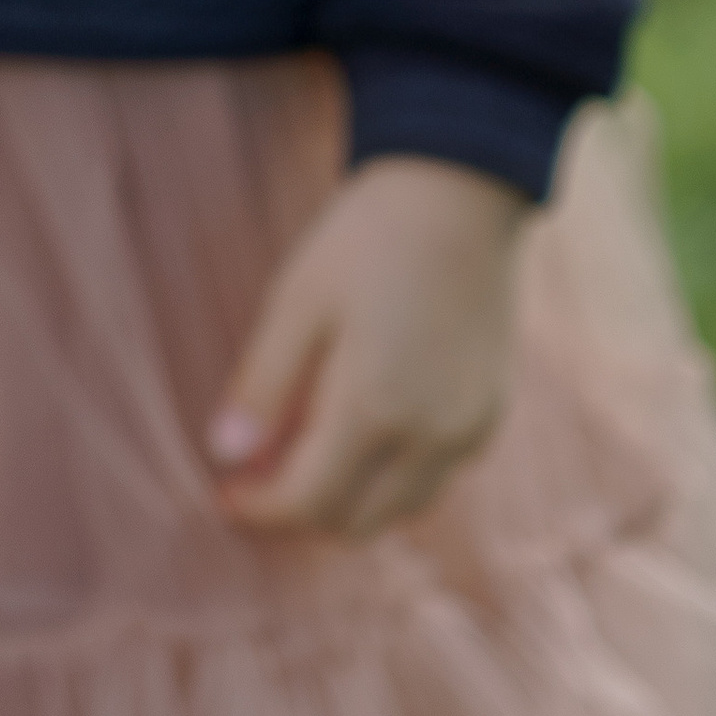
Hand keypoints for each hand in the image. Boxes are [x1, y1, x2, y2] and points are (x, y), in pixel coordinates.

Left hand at [205, 154, 530, 538]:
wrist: (459, 193)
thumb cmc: (367, 239)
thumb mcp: (296, 301)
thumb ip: (263, 386)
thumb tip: (225, 454)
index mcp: (376, 410)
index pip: (310, 503)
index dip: (260, 509)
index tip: (225, 493)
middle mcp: (432, 438)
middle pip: (356, 522)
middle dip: (301, 512)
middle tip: (258, 475)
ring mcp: (470, 431)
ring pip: (400, 509)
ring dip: (348, 499)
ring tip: (304, 450)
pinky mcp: (490, 415)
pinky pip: (434, 476)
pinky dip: (390, 475)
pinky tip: (360, 427)